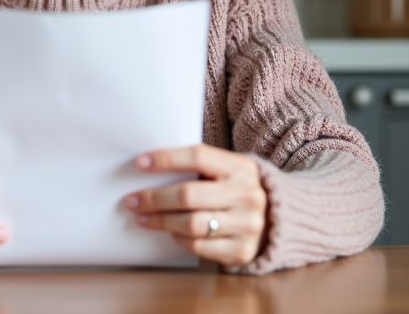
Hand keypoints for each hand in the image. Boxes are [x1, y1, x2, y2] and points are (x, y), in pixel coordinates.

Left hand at [124, 144, 266, 268]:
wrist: (276, 220)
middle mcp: (247, 195)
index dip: (167, 158)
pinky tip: (170, 232)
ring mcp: (247, 225)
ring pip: (191, 224)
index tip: (140, 163)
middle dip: (154, 198)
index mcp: (241, 167)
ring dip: (160, 221)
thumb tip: (150, 166)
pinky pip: (199, 246)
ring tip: (142, 217)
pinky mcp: (241, 251)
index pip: (198, 156)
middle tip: (132, 200)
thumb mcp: (228, 170)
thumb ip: (200, 167)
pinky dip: (179, 238)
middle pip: (189, 195)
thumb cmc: (236, 189)